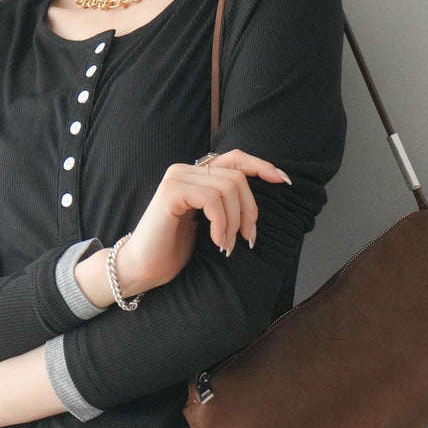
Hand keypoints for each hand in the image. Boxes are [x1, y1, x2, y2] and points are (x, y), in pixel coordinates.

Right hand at [116, 149, 292, 294]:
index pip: (236, 158)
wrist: (143, 269)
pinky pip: (213, 199)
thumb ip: (227, 204)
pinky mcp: (171, 191)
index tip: (284, 182)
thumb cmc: (176, 250)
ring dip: (235, 222)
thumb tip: (262, 196)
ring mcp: (177, 178)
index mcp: (196, 175)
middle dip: (250, 210)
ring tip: (228, 246)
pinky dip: (222, 223)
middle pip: (238, 176)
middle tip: (248, 239)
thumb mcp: (210, 223)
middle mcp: (185, 170)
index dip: (262, 166)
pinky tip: (217, 242)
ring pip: (229, 187)